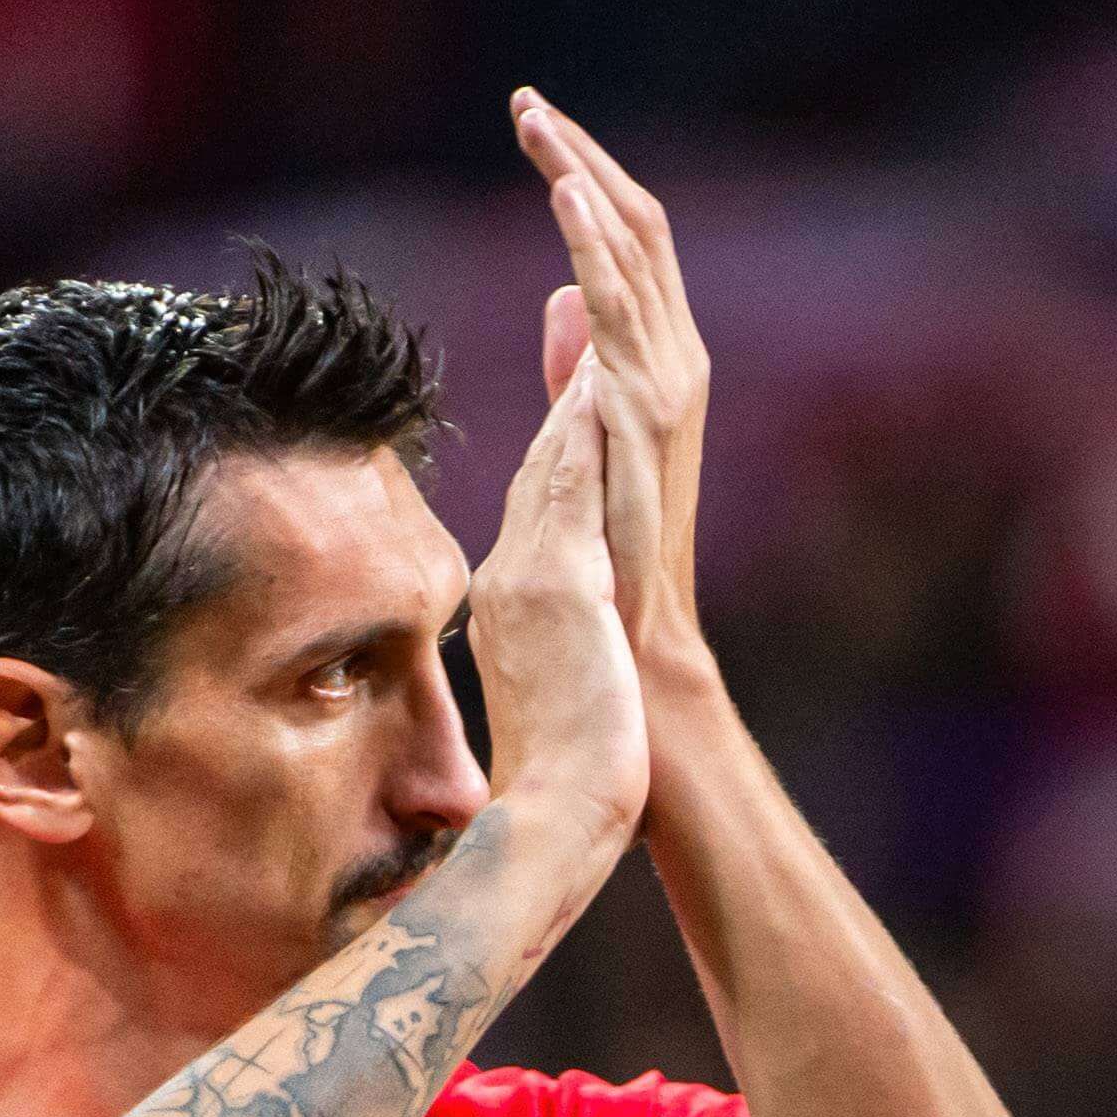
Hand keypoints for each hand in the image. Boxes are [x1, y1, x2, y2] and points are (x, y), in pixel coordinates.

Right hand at [469, 339, 652, 861]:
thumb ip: (566, 637)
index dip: (564, 425)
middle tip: (589, 301)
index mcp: (518, 593)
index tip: (588, 367)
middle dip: (569, 379)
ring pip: (553, 463)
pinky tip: (602, 387)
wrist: (560, 814)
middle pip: (545, 460)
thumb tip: (580, 620)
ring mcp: (530, 577)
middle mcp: (515, 573)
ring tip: (599, 307)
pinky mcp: (557, 591)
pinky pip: (567, 498)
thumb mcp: (566, 683)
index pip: (544, 491)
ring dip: (575, 383)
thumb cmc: (571, 768)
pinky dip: (581, 440)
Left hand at [509, 91, 708, 676]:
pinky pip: (623, 300)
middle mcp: (677, 356)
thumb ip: (579, 364)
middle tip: (526, 100)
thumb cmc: (610, 546)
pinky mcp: (648, 402)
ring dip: (582, 177)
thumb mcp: (587, 435)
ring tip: (538, 122)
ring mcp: (669, 378)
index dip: (587, 180)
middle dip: (581, 155)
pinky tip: (566, 189)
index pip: (630, 244)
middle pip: (637, 225)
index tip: (538, 127)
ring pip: (633, 249)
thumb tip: (561, 296)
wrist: (638, 628)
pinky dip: (596, 238)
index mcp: (660, 359)